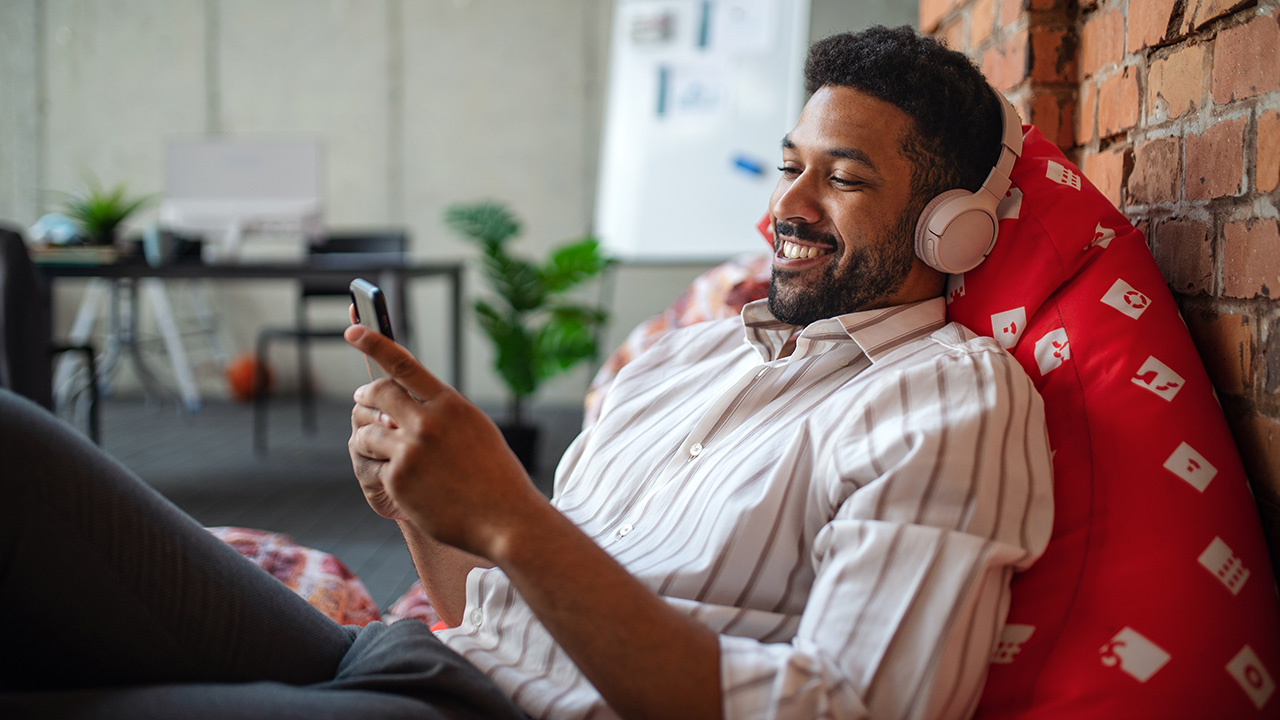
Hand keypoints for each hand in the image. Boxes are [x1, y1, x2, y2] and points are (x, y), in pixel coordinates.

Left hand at [344, 323, 544, 557]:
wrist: (506, 520)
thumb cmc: (495, 476)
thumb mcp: (475, 430)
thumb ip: (442, 413)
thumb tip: (406, 404)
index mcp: (450, 405)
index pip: (404, 364)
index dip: (374, 343)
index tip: (353, 330)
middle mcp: (428, 423)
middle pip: (378, 393)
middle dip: (365, 396)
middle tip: (362, 399)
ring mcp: (411, 451)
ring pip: (366, 433)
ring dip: (368, 440)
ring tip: (385, 451)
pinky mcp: (399, 480)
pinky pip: (375, 468)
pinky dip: (384, 474)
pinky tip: (406, 486)